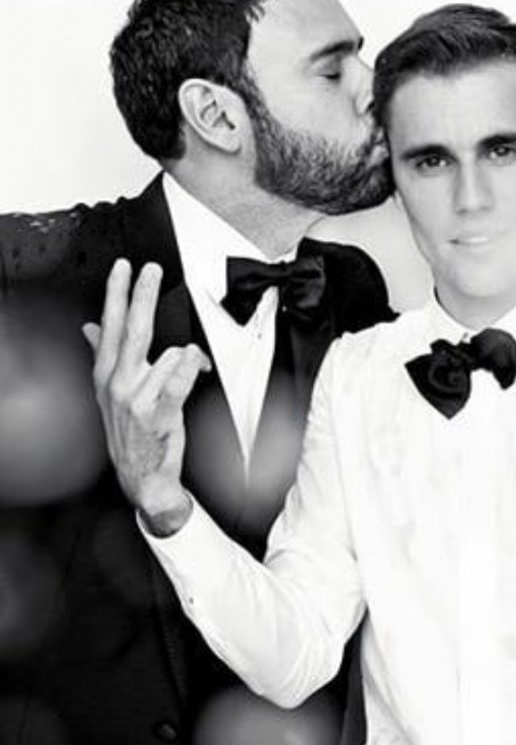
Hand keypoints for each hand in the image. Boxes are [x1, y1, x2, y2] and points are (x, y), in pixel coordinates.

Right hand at [82, 258, 210, 536]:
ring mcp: (137, 398)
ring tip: (194, 366)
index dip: (116, 294)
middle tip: (150, 270)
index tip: (123, 268)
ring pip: (166, 355)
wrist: (141, 476)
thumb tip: (91, 327)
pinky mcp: (159, 413)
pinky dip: (190, 367)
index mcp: (107, 375)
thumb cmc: (133, 432)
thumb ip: (103, 356)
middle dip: (141, 296)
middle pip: (131, 330)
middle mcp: (118, 383)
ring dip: (187, 357)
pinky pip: (178, 380)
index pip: (109, 325)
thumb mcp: (111, 392)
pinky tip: (197, 361)